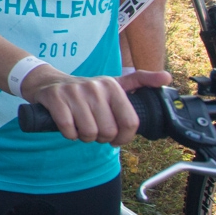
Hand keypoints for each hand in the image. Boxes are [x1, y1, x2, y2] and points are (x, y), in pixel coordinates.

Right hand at [21, 69, 161, 146]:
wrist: (48, 83)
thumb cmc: (86, 90)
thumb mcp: (113, 83)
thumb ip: (141, 81)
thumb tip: (168, 77)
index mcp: (112, 85)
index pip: (130, 123)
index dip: (123, 138)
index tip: (115, 137)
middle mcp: (95, 87)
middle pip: (108, 131)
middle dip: (101, 137)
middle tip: (94, 129)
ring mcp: (74, 92)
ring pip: (89, 133)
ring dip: (84, 137)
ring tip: (81, 127)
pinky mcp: (56, 99)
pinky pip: (69, 130)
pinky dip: (69, 134)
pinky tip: (68, 126)